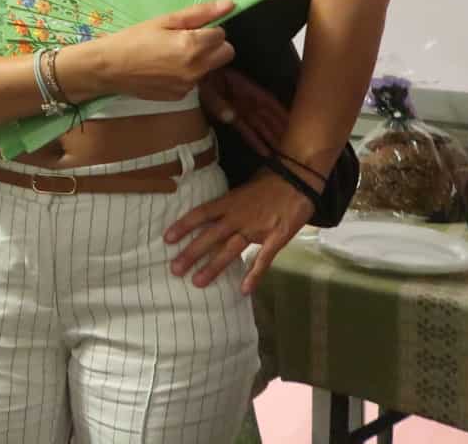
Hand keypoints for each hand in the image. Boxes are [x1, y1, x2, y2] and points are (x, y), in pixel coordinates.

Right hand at [75, 0, 234, 103]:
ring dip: (199, 60)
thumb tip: (230, 5)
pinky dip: (185, 74)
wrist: (108, 68)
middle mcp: (196, 68)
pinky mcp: (180, 96)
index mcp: (193, 46)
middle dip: (212, 46)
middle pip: (226, 54)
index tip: (189, 28)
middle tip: (187, 40)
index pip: (222, 34)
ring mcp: (189, 85)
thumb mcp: (164, 20)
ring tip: (170, 55)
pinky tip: (164, 69)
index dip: (208, 28)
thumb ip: (199, 13)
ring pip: (209, 68)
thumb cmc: (133, 39)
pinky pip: (194, 81)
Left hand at [164, 171, 313, 293]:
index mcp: (230, 201)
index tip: (167, 239)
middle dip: (191, 253)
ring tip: (197, 282)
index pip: (201, 214)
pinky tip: (244, 290)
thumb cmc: (271, 179)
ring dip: (213, 266)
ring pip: (231, 250)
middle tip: (174, 269)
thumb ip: (229, 202)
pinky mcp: (277, 237)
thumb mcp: (244, 187)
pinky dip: (254, 275)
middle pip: (210, 236)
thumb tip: (211, 213)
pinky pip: (264, 258)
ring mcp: (258, 228)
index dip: (183, 226)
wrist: (300, 177)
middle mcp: (239, 216)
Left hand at [199, 67, 288, 155]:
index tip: (294, 123)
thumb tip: (232, 118)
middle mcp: (247, 101)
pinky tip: (264, 152)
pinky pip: (246, 130)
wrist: (192, 76)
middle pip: (267, 117)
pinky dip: (255, 140)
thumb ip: (218, 103)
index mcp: (244, 89)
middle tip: (296, 145)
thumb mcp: (207, 88)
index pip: (267, 102)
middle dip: (281, 130)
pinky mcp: (232, 116)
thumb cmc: (202, 79)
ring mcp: (241, 109)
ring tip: (284, 154)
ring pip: (260, 126)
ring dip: (271, 138)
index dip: (281, 112)